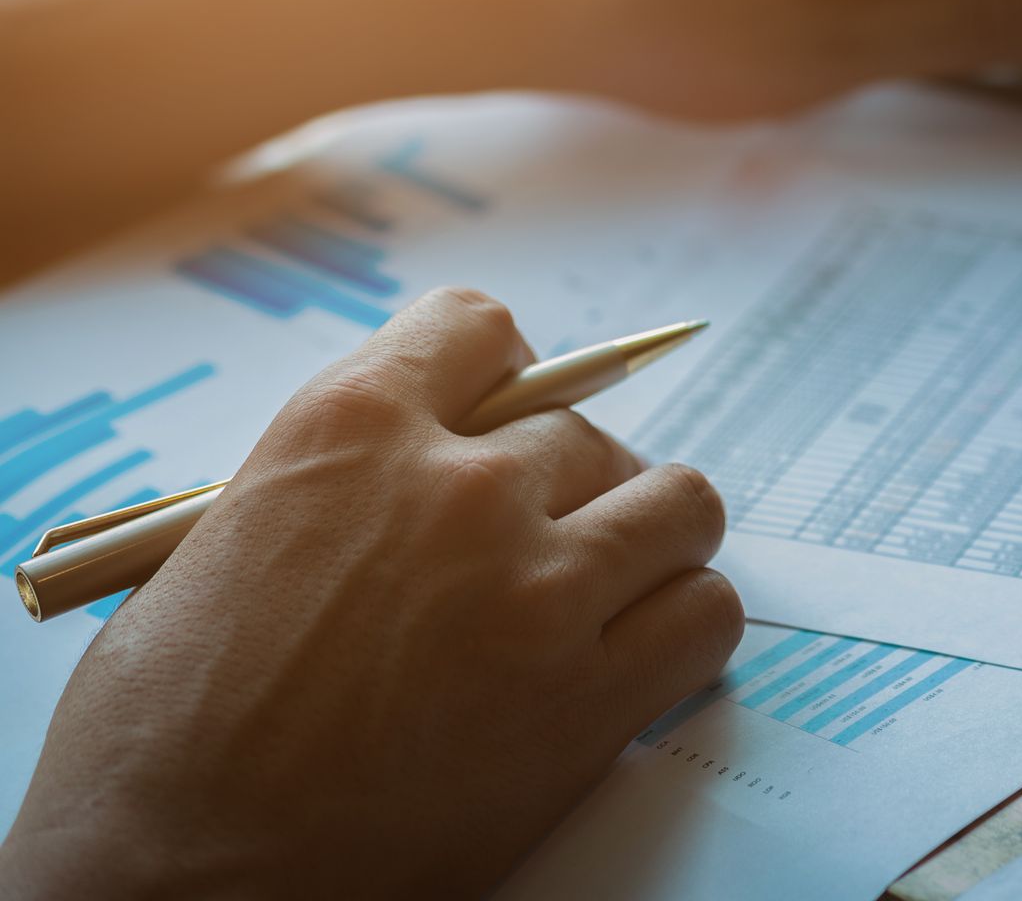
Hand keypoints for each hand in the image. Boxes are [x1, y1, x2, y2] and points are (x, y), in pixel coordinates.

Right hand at [0, 288, 742, 897]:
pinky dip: (687, 626)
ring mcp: (538, 589)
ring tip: (615, 584)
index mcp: (348, 429)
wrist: (178, 885)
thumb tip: (420, 464)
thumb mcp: (218, 547)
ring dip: (652, 538)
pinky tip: (642, 655)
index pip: (477, 327)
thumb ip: (337, 483)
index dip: (499, 371)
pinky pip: (706, 614)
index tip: (506, 411)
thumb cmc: (162, 739)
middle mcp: (458, 488)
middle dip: (569, 483)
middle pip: (584, 430)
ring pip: (678, 503)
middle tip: (543, 541)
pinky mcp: (590, 698)